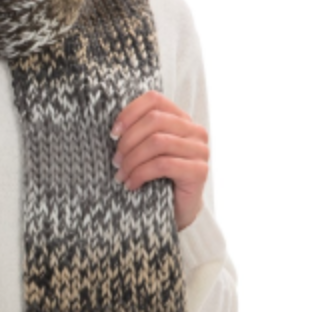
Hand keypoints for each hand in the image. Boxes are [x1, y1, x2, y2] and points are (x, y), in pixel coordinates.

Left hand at [109, 90, 208, 231]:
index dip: (129, 113)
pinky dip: (141, 174)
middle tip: (116, 161)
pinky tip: (131, 185)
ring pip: (157, 142)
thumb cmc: (156, 180)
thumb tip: (113, 128)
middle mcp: (194, 131)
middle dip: (128, 141)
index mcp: (181, 119)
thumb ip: (139, 134)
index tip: (113, 134)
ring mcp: (199, 150)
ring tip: (121, 175)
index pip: (154, 99)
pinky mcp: (198, 171)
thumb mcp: (145, 152)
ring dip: (132, 160)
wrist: (176, 211)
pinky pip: (162, 165)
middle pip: (154, 120)